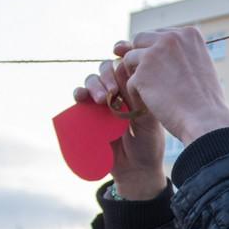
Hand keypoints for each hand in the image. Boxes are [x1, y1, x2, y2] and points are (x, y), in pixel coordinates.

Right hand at [74, 41, 165, 198]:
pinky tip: (81, 98)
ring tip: (101, 100)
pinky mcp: (89, 115)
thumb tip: (131, 74)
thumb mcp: (149, 120)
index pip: (126, 65)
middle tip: (113, 91)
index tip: (123, 60)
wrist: (137, 170)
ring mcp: (103, 103)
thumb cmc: (148, 145)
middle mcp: (119, 92)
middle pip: (108, 69)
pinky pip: (80, 97)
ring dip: (94, 84)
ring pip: (93, 80)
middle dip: (108, 75)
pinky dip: (79, 93)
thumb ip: (140, 99)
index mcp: (136, 89)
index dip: (122, 59)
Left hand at [121, 27, 228, 145]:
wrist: (206, 120)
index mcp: (189, 34)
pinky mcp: (142, 73)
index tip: (169, 73)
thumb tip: (134, 46)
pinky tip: (154, 104)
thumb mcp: (199, 64)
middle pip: (140, 39)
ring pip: (130, 58)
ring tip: (156, 94)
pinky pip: (130, 81)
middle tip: (156, 82)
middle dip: (142, 59)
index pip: (160, 35)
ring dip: (138, 76)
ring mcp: (154, 54)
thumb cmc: (203, 100)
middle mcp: (171, 38)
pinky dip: (138, 95)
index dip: (159, 54)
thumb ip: (177, 53)